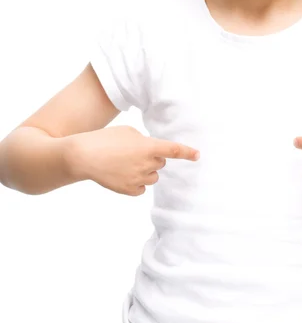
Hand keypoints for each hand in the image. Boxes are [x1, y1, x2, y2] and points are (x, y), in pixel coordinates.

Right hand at [69, 125, 199, 196]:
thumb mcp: (129, 132)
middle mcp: (146, 164)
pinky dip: (137, 183)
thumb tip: (151, 152)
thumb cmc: (105, 139)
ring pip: (153, 176)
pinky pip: (142, 188)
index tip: (197, 156)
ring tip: (126, 164)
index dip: (187, 153)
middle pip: (161, 163)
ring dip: (146, 171)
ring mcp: (138, 179)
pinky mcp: (129, 190)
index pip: (174, 150)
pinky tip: (123, 175)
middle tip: (133, 152)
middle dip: (153, 158)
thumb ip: (144, 142)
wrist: (83, 156)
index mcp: (148, 147)